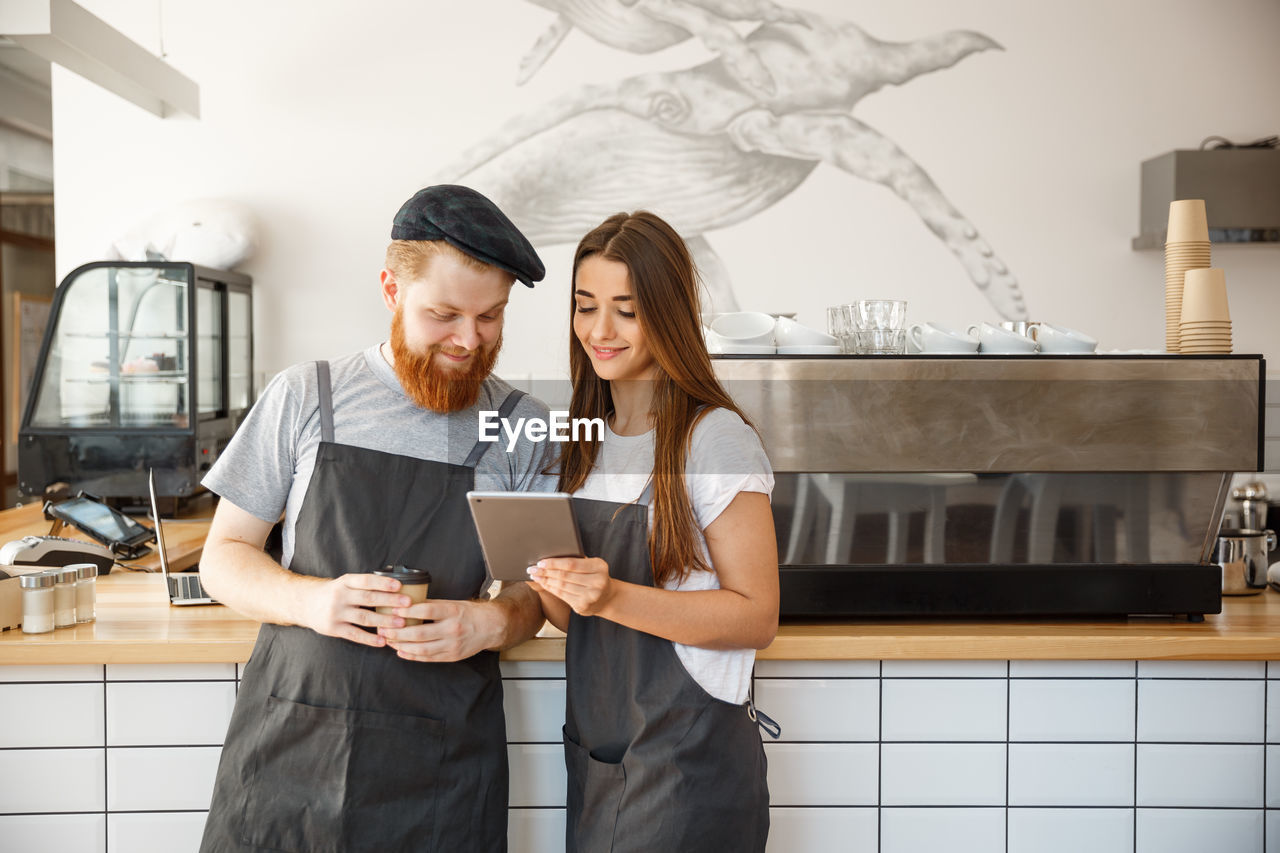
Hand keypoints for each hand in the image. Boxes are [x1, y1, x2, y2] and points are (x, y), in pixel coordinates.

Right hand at [300, 573, 407, 647]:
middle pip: (368, 598)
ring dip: (384, 620)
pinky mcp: (333, 629)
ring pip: (364, 617)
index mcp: (345, 582)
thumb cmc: (333, 593)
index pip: (366, 580)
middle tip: (408, 604)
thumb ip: (364, 585)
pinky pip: (354, 634)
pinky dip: (369, 639)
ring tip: (401, 623)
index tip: (399, 586)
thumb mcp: (345, 583)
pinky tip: (383, 641)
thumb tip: (395, 587)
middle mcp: (340, 596)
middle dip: (389, 601)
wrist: (305, 604)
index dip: (383, 583)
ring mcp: (336, 613)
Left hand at [380, 599, 503, 662]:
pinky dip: (412, 656)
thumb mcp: (453, 603)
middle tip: (383, 629)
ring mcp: (452, 645)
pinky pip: (428, 659)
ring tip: (389, 641)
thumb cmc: (470, 613)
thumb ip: (433, 605)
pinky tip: (401, 652)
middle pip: (420, 633)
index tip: (393, 611)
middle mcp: (453, 629)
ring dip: (401, 646)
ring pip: (422, 649)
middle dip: (398, 633)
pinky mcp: (452, 657)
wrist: (491, 627)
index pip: (427, 611)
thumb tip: (407, 604)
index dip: (408, 612)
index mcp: (453, 612)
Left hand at [527, 557, 614, 616]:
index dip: (554, 563)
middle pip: (565, 576)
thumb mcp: (591, 566)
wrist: (607, 598)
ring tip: (535, 576)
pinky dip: (550, 589)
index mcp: (599, 567)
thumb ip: (576, 561)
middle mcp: (597, 582)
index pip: (572, 564)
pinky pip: (562, 596)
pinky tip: (543, 584)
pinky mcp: (583, 607)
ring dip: (545, 580)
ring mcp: (590, 596)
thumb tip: (549, 558)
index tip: (540, 562)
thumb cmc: (594, 576)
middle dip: (545, 572)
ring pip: (561, 586)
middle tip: (531, 569)